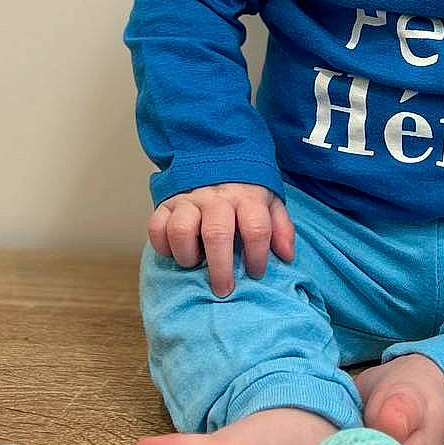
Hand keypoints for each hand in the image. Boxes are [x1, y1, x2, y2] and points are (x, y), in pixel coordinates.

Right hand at [148, 183, 295, 297]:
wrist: (214, 154)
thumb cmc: (245, 189)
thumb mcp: (270, 202)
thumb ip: (281, 228)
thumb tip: (286, 256)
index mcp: (247, 197)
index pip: (255, 228)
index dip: (257, 256)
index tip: (256, 273)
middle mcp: (217, 197)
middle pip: (217, 234)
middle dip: (221, 268)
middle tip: (224, 290)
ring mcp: (189, 199)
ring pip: (182, 230)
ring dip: (188, 255)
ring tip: (196, 264)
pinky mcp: (166, 203)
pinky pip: (156, 226)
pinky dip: (163, 245)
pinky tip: (175, 253)